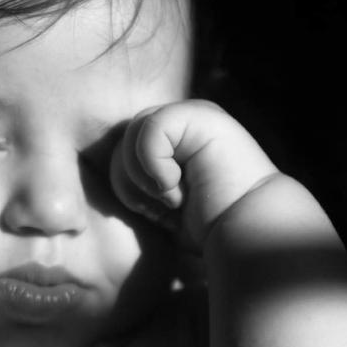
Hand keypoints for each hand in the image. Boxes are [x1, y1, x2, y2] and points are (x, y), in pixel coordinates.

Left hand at [109, 100, 280, 248]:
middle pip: (119, 144)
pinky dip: (155, 168)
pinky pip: (150, 131)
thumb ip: (137, 180)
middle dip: (132, 186)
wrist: (248, 232)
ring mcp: (191, 115)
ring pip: (129, 138)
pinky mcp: (198, 115)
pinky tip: (179, 187)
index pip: (120, 152)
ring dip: (144, 181)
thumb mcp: (160, 203)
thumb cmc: (210, 229)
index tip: (162, 212)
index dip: (130, 188)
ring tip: (175, 199)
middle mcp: (181, 122)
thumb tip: (98, 180)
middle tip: (167, 207)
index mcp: (172, 140)